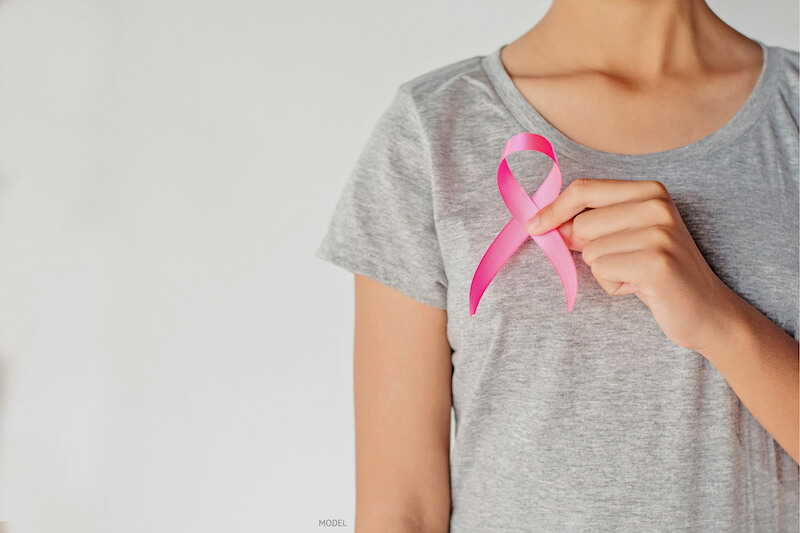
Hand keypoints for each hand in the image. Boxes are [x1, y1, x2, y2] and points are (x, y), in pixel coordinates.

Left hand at [525, 178, 734, 352]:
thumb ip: (589, 224)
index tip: (533, 226)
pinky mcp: (656, 263)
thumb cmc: (656, 272)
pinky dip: (614, 286)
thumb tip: (542, 223)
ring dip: (605, 271)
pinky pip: (603, 271)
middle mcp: (656, 205)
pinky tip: (640, 288)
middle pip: (581, 224)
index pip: (584, 190)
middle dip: (590, 250)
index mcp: (649, 190)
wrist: (707, 310)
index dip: (553, 209)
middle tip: (623, 262)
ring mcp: (659, 233)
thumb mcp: (625, 237)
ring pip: (591, 252)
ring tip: (635, 275)